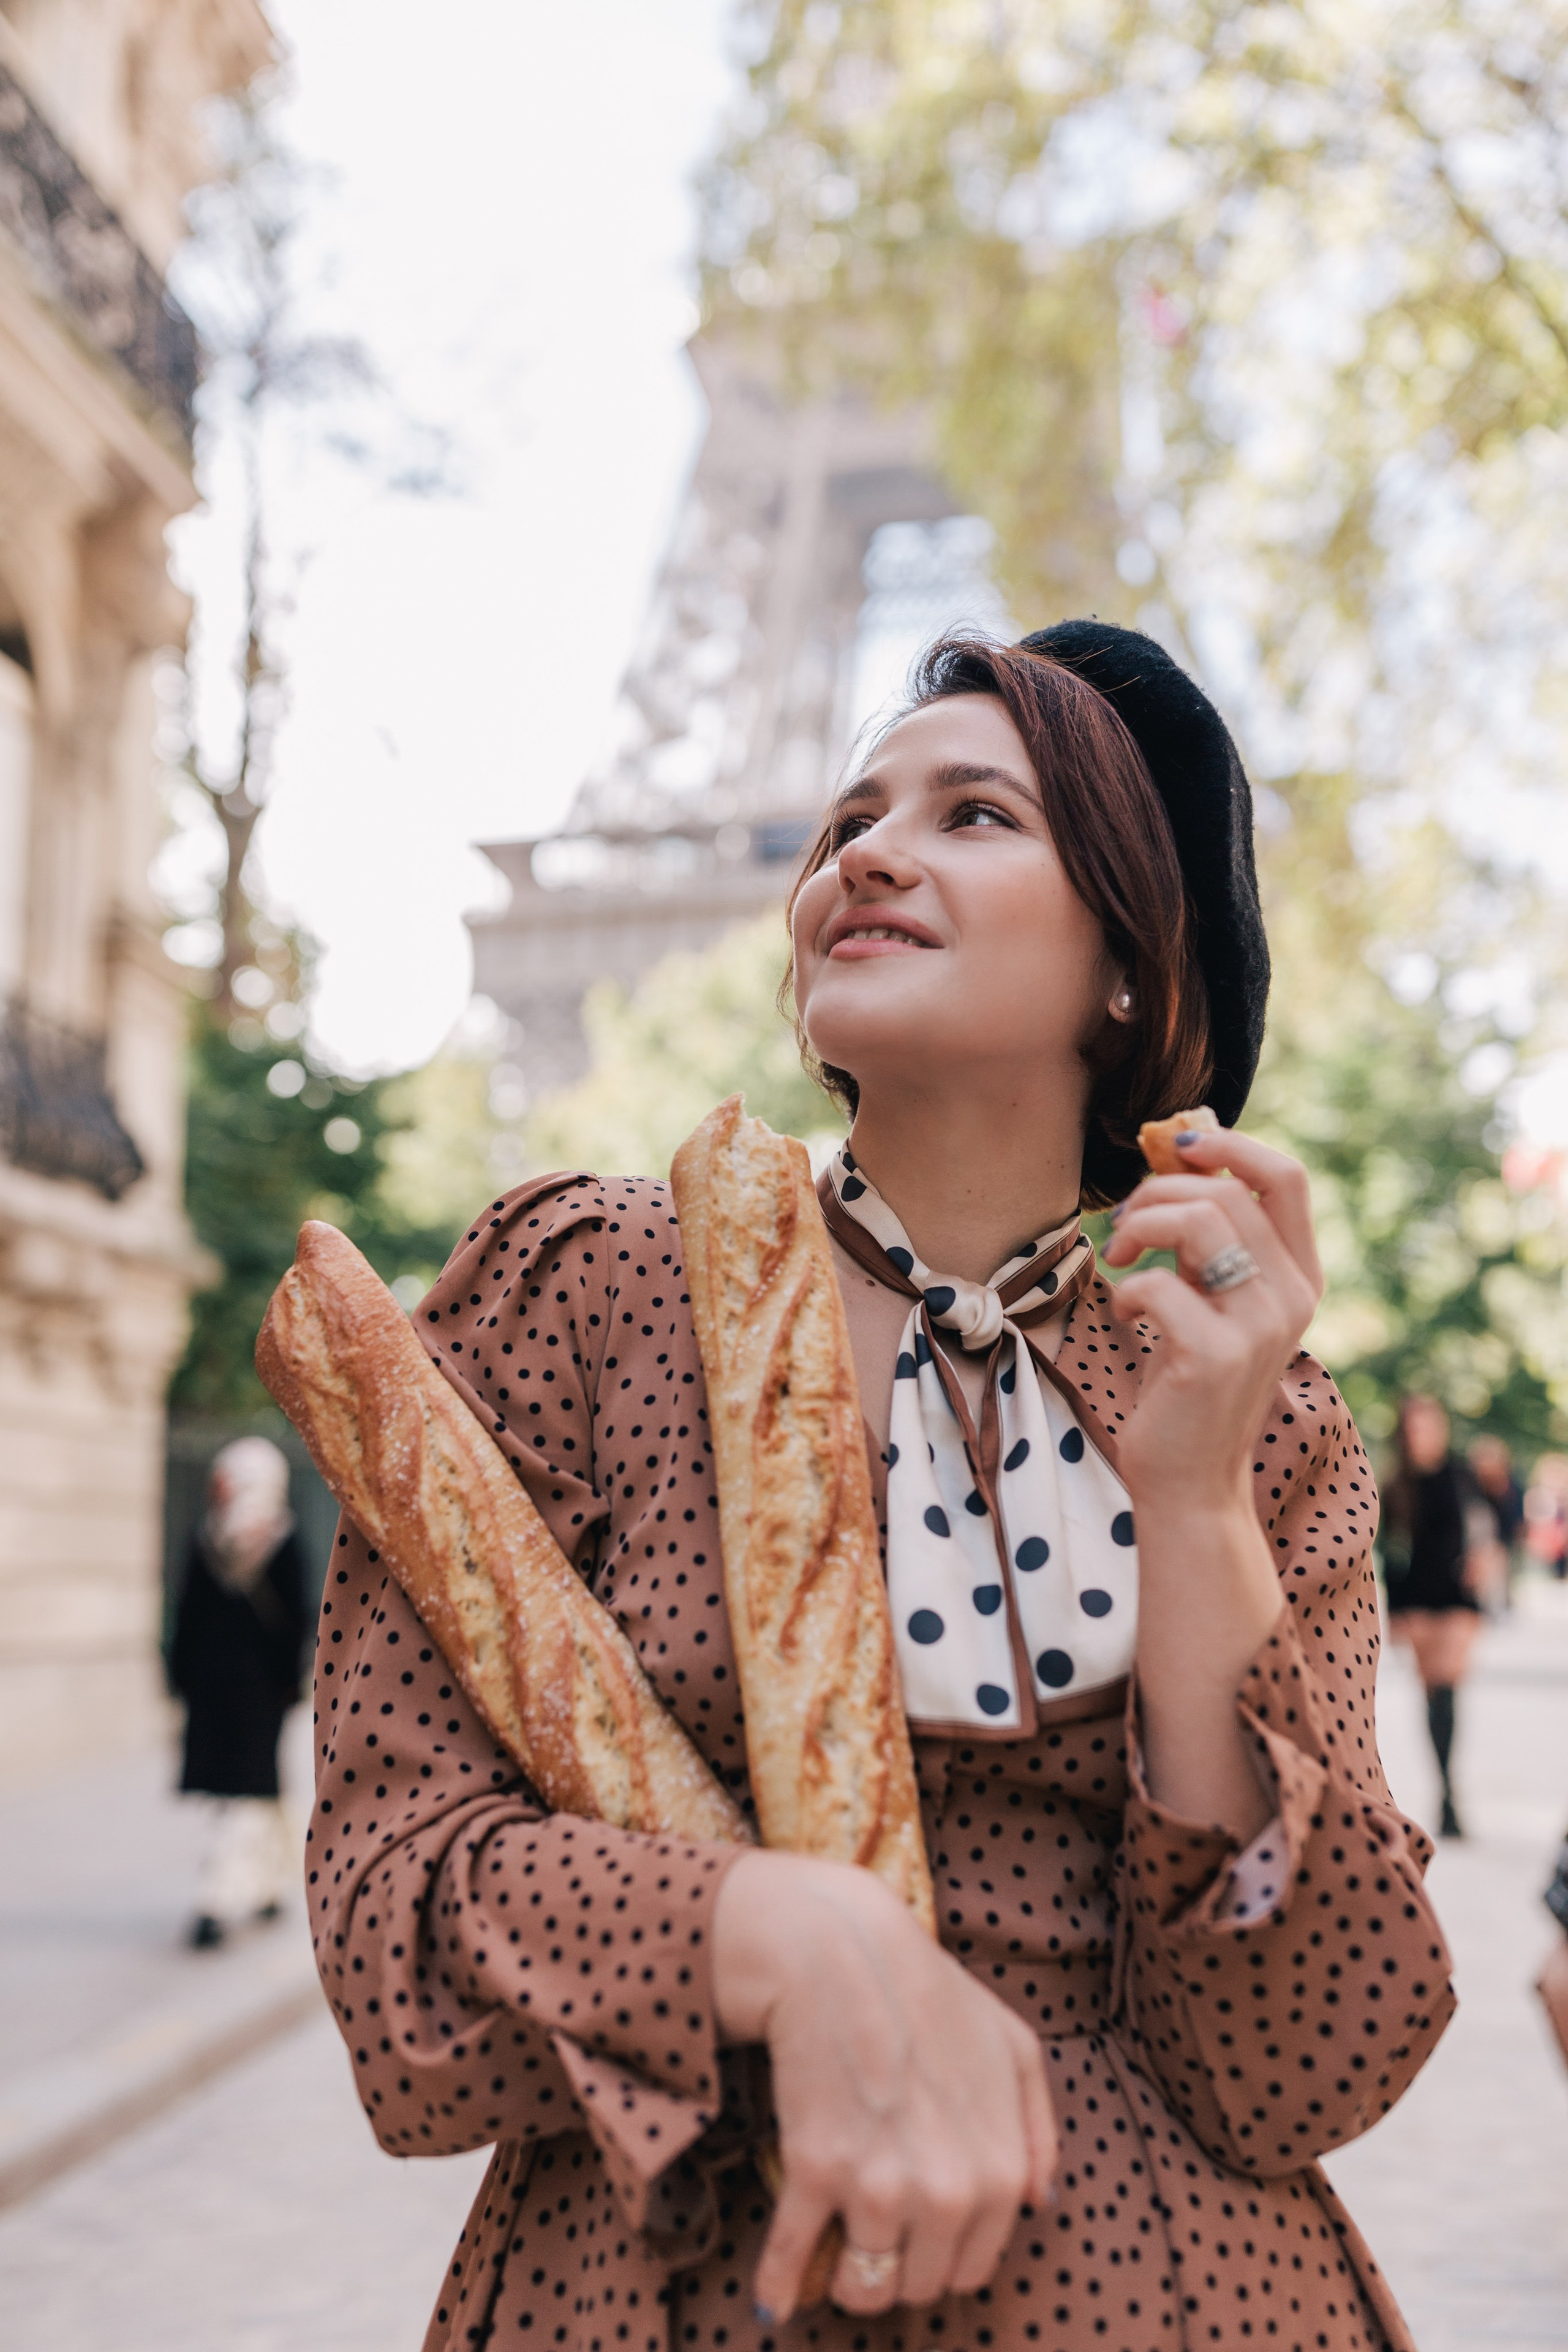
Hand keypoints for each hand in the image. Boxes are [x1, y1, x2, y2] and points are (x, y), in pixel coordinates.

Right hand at [711, 1848, 1056, 2321]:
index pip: (972, 2269)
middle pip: (919, 2286)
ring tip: (836, 2246)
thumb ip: (1037, 2129)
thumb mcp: (1015, 2047)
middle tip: (877, 2229)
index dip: (943, 2253)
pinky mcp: (815, 2172)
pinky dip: (778, 2282)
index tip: (919, 2234)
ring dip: (847, 2277)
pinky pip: (791, 2260)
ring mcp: (879, 2187)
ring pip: (863, 2288)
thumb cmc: (930, 1993)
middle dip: (899, 2266)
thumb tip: (1038, 2202)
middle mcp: (947, 2194)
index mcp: (1000, 2173)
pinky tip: (773, 2296)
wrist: (845, 1950)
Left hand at [1100, 1124, 1321, 1511]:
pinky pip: (1158, 1285)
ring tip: (1119, 1256)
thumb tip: (1188, 1145)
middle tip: (1124, 1225)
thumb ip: (1210, 1233)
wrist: (1190, 1477)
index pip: (1287, 1177)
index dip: (1230, 1144)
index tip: (1176, 1146)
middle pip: (1227, 1192)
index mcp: (1300, 1275)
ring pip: (1198, 1222)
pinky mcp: (1216, 1356)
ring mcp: (1260, 1327)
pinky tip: (1127, 1315)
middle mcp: (1293, 1297)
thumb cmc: (1190, 1380)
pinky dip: (1127, 1290)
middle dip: (1157, 1192)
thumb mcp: (1210, 1295)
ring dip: (1140, 1226)